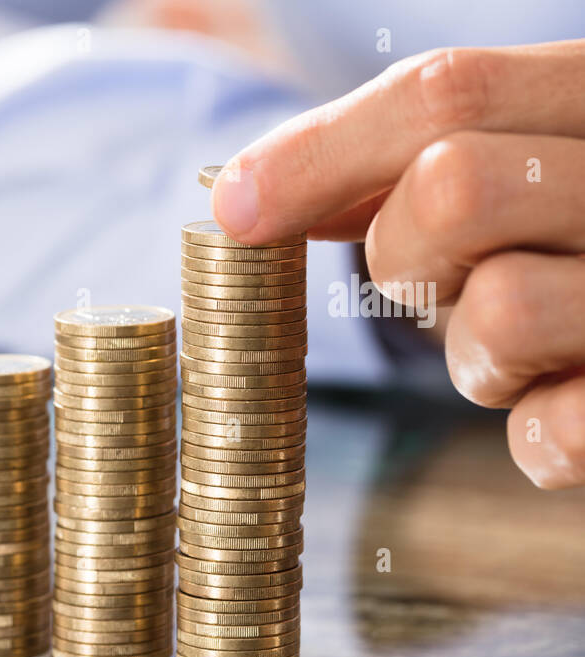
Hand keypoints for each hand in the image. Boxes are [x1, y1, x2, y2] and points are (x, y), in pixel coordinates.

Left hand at [210, 41, 584, 488]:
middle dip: (401, 254)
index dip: (317, 152)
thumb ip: (406, 165)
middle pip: (452, 190)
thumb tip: (247, 194)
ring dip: (474, 354)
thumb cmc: (583, 244)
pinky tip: (565, 405)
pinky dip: (537, 434)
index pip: (444, 95)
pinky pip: (557, 432)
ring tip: (522, 349)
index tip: (234, 209)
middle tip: (435, 283)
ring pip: (500, 312)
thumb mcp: (520, 170)